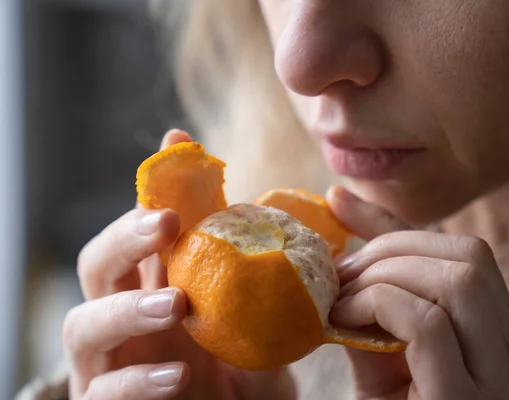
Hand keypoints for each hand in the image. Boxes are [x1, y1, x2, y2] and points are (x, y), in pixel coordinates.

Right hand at [62, 130, 294, 399]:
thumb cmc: (243, 382)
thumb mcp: (261, 334)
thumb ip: (265, 298)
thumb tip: (298, 245)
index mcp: (158, 289)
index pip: (146, 232)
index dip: (157, 188)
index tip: (178, 143)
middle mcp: (126, 319)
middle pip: (98, 262)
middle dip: (125, 235)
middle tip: (167, 223)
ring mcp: (108, 363)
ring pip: (82, 323)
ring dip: (126, 307)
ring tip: (173, 303)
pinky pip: (103, 392)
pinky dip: (136, 379)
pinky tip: (177, 374)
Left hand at [326, 186, 508, 399]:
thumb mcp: (380, 362)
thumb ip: (374, 314)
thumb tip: (341, 256)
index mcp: (501, 344)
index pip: (462, 259)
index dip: (394, 224)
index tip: (340, 202)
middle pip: (471, 257)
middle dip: (393, 247)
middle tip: (343, 275)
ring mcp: (499, 383)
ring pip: (459, 279)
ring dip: (386, 274)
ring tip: (343, 300)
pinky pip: (428, 321)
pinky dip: (377, 304)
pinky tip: (345, 319)